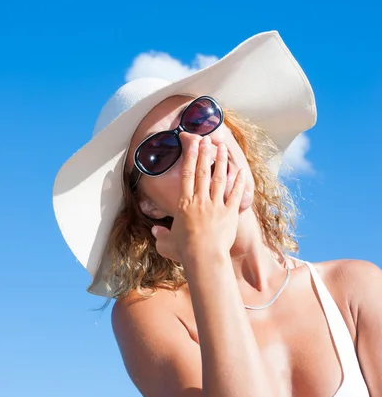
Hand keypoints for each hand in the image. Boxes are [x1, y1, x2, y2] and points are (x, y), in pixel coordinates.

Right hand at [152, 134, 246, 264]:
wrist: (204, 258)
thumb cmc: (185, 251)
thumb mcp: (168, 243)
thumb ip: (161, 235)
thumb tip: (156, 231)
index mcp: (184, 203)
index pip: (187, 175)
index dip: (190, 157)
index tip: (192, 144)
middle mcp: (200, 200)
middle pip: (203, 171)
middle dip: (205, 153)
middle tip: (207, 139)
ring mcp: (216, 205)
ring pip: (219, 178)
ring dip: (221, 161)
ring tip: (223, 148)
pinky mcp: (229, 213)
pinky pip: (235, 194)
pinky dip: (238, 182)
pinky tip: (241, 170)